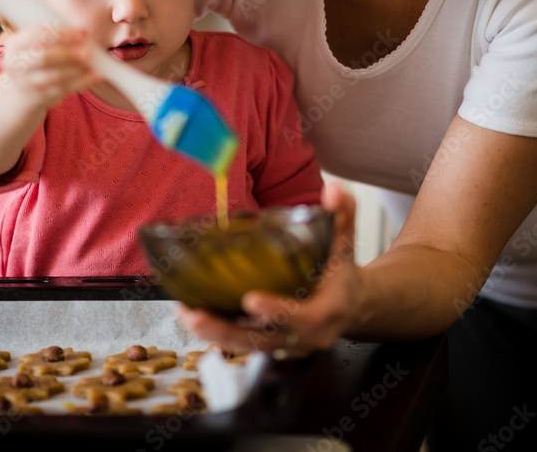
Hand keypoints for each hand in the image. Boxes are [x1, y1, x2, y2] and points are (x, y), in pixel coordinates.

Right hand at [3, 27, 101, 108]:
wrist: (25, 90)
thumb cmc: (37, 60)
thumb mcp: (38, 45)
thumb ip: (56, 38)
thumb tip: (84, 35)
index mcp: (15, 45)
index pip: (38, 35)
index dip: (63, 34)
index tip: (83, 33)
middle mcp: (16, 65)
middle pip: (43, 57)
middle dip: (67, 53)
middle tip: (87, 52)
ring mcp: (26, 83)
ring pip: (54, 76)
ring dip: (76, 69)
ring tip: (91, 63)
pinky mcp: (40, 97)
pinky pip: (63, 89)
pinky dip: (82, 82)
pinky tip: (95, 75)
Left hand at [178, 181, 363, 357]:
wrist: (349, 305)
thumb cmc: (340, 271)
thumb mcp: (345, 242)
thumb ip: (341, 214)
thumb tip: (333, 189)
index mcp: (326, 313)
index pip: (304, 319)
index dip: (278, 311)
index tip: (251, 300)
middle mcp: (304, 337)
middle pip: (264, 340)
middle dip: (228, 329)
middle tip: (198, 314)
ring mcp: (286, 346)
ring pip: (247, 346)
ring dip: (215, 333)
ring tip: (187, 313)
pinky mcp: (271, 346)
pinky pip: (241, 344)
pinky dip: (216, 332)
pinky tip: (191, 314)